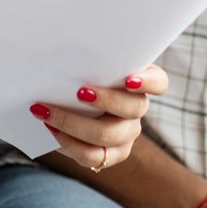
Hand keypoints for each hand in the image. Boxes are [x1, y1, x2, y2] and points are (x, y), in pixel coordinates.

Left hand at [30, 64, 166, 170]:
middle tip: (79, 92)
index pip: (158, 83)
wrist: (68, 100)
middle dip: (106, 100)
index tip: (128, 80)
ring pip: (108, 135)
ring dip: (74, 124)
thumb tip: (63, 51)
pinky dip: (69, 143)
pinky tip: (51, 129)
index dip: (147, 83)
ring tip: (47, 112)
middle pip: (133, 108)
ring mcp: (127, 134)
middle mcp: (138, 108)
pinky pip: (94, 156)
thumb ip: (88, 58)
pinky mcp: (112, 154)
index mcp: (141, 81)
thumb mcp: (88, 62)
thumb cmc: (80, 72)